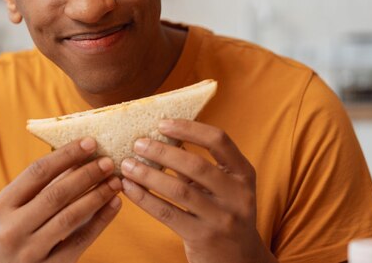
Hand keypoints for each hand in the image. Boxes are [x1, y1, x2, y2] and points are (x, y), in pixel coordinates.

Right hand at [0, 137, 121, 262]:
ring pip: (70, 217)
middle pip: (55, 194)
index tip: (91, 142)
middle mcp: (11, 229)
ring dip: (97, 196)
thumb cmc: (20, 228)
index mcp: (2, 205)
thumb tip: (83, 151)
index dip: (66, 155)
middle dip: (86, 175)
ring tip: (115, 181)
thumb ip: (46, 182)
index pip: (37, 172)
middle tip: (108, 161)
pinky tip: (115, 204)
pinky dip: (101, 220)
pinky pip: (81, 240)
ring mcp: (30, 251)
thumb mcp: (21, 205)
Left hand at [120, 120, 276, 262]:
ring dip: (148, 174)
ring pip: (179, 189)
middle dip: (162, 152)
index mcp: (244, 174)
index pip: (219, 140)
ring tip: (127, 164)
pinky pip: (168, 213)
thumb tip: (160, 139)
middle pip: (196, 165)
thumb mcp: (224, 189)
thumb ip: (200, 167)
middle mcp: (238, 194)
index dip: (189, 128)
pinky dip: (145, 198)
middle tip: (137, 143)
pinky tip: (129, 189)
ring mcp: (222, 218)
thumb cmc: (224, 214)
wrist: (240, 261)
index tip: (162, 123)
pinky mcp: (203, 237)